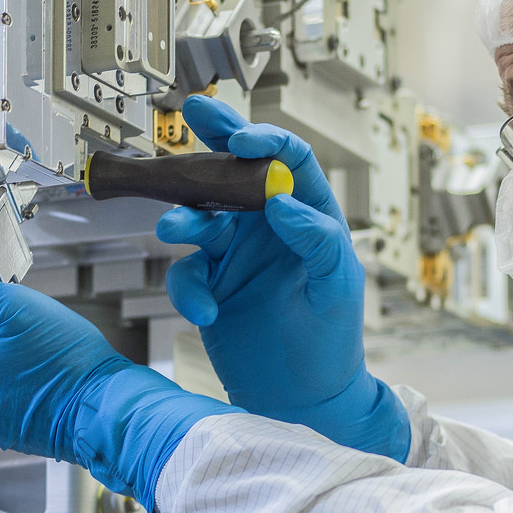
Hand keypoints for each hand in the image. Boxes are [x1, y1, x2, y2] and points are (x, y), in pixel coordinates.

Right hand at [156, 96, 409, 460]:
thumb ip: (317, 240)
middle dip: (216, 141)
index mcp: (309, 217)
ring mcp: (236, 255)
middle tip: (196, 112)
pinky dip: (188, 290)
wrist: (301, 400)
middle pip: (237, 172)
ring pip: (200, 216)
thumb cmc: (331, 344)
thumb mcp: (335, 288)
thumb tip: (285, 200)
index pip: (288, 162)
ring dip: (185, 218)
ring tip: (176, 230)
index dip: (266, 142)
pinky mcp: (211, 285)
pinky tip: (208, 312)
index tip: (243, 141)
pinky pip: (187, 272)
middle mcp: (269, 228)